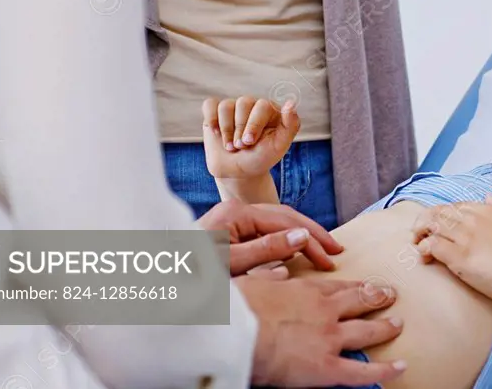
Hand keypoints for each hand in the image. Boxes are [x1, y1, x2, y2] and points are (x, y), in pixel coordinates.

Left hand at [198, 198, 340, 275]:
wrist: (155, 279)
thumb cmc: (186, 272)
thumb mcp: (230, 263)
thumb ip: (266, 249)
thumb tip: (302, 236)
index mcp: (236, 213)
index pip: (285, 220)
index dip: (312, 238)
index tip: (330, 256)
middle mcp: (234, 211)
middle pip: (283, 218)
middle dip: (311, 234)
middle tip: (335, 251)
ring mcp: (230, 221)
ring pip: (274, 225)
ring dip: (299, 238)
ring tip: (321, 251)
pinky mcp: (226, 234)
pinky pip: (262, 235)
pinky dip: (282, 244)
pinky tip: (292, 254)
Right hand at [203, 96, 298, 177]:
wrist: (238, 172)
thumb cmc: (261, 158)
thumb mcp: (279, 145)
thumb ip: (291, 124)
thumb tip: (291, 103)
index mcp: (270, 109)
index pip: (261, 105)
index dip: (253, 125)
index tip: (249, 143)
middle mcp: (252, 104)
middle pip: (243, 103)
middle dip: (239, 129)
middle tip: (240, 146)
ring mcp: (233, 107)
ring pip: (226, 106)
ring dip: (226, 130)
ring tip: (230, 146)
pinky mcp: (215, 112)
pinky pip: (210, 105)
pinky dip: (211, 119)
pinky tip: (216, 132)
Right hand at [237, 277, 406, 387]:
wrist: (234, 333)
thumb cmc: (236, 308)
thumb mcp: (252, 281)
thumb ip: (270, 277)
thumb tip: (278, 272)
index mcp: (306, 290)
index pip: (337, 287)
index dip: (355, 285)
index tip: (366, 284)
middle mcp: (325, 311)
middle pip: (359, 301)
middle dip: (377, 297)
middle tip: (391, 295)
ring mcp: (329, 338)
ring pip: (367, 331)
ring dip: (385, 326)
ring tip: (398, 323)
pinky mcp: (327, 367)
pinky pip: (362, 372)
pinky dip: (384, 370)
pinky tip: (400, 367)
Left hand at [411, 194, 491, 303]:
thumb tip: (488, 195)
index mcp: (483, 210)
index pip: (452, 206)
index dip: (440, 216)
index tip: (438, 228)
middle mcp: (471, 220)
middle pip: (436, 212)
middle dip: (423, 222)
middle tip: (419, 235)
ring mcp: (464, 237)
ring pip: (430, 225)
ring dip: (419, 234)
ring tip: (418, 245)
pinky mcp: (458, 256)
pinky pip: (432, 245)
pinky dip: (423, 248)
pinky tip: (425, 257)